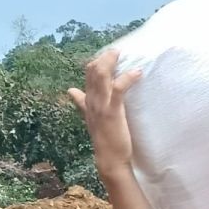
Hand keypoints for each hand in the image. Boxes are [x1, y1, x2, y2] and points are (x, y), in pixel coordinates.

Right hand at [68, 50, 141, 177]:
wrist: (109, 158)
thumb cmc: (105, 138)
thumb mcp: (91, 117)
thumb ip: (82, 102)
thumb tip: (70, 90)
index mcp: (88, 101)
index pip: (87, 75)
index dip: (96, 62)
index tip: (107, 55)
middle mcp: (92, 101)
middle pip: (93, 71)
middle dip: (104, 58)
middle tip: (116, 51)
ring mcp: (101, 106)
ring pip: (101, 76)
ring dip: (111, 62)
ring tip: (121, 54)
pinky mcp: (113, 111)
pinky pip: (119, 89)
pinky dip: (128, 77)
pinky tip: (137, 72)